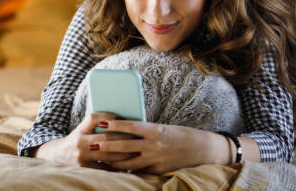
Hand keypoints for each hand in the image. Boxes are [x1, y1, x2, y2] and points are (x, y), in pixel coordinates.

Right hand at [35, 112, 135, 167]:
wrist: (57, 156)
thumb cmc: (76, 140)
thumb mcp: (81, 130)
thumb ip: (96, 126)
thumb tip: (122, 122)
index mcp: (80, 129)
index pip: (95, 118)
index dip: (110, 117)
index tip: (124, 118)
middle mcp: (79, 141)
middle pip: (106, 138)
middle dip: (124, 138)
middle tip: (138, 137)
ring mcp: (81, 156)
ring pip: (108, 154)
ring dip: (124, 154)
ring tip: (136, 151)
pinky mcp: (84, 168)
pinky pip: (105, 168)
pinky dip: (116, 166)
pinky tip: (126, 164)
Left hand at [93, 119, 228, 173]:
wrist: (204, 150)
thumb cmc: (180, 135)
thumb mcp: (162, 128)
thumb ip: (144, 130)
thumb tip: (123, 130)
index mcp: (155, 129)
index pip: (130, 126)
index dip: (114, 125)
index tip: (100, 123)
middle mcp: (155, 144)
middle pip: (125, 145)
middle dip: (106, 146)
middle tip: (91, 145)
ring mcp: (156, 159)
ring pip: (128, 162)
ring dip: (112, 161)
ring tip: (99, 160)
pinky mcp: (159, 171)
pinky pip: (138, 172)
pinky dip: (126, 170)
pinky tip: (115, 170)